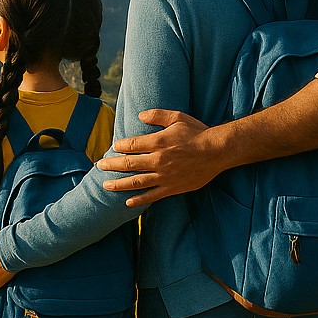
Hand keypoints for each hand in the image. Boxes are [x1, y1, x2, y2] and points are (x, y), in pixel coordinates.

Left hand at [96, 109, 222, 205]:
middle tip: (100, 166)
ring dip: (119, 184)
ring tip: (106, 185)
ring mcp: (165, 176)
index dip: (119, 147)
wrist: (217, 151)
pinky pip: (152, 196)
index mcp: (158, 142)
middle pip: (129, 164)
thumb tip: (140, 116)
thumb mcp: (177, 117)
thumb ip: (157, 115)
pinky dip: (139, 200)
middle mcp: (159, 160)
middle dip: (112, 165)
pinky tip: (127, 202)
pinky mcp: (172, 188)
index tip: (113, 148)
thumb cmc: (198, 132)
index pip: (131, 146)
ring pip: (136, 182)